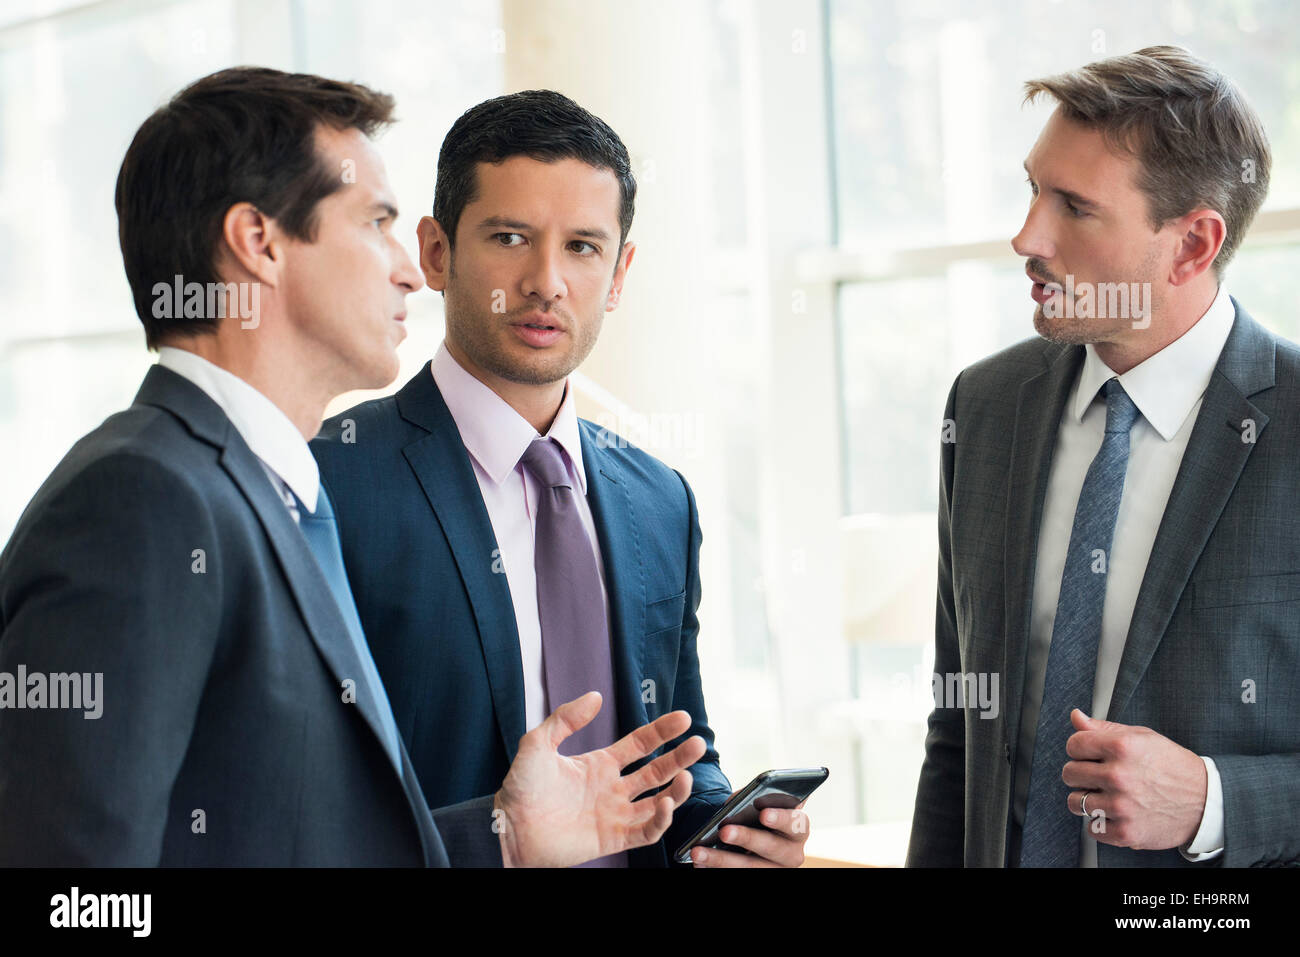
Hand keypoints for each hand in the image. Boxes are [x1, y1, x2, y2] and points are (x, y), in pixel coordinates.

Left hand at [493, 691, 705, 866]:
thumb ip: (565, 718)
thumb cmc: (520, 788)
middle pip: (657, 771)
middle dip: (679, 757)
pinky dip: (661, 820)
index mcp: (599, 764)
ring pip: (658, 801)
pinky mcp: (613, 839)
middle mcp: (612, 789)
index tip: (682, 718)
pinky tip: (665, 803)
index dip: (662, 731)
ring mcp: (614, 814)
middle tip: (698, 743)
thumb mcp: (538, 743)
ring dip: (676, 790)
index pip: (640, 745)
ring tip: (687, 775)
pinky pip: (646, 831)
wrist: (509, 827)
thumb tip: (595, 696)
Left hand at [689, 794, 811, 867]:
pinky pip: (740, 877)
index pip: (796, 823)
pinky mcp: (760, 878)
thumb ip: (751, 801)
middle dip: (746, 838)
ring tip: (699, 851)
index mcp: (798, 828)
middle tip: (724, 831)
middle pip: (771, 847)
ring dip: (722, 860)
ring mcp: (776, 870)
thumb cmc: (759, 814)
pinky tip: (699, 863)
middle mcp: (793, 853)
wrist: (755, 838)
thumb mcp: (759, 804)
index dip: (780, 818)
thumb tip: (732, 807)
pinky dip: (717, 870)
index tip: (763, 814)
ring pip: (751, 868)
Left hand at [1062, 709, 1207, 849]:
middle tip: (1097, 777)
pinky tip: (1115, 814)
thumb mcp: (1141, 737)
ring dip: (1086, 800)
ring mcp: (1122, 806)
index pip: (1074, 745)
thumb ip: (1103, 728)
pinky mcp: (1126, 832)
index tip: (1088, 755)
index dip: (1079, 749)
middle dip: (1080, 774)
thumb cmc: (1172, 766)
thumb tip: (1075, 716)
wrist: (1206, 802)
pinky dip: (1100, 823)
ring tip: (1105, 796)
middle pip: (1069, 773)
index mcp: (1122, 748)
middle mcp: (1119, 776)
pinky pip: (1092, 829)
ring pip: (1075, 802)